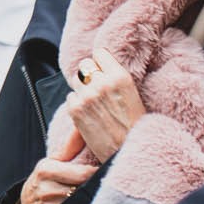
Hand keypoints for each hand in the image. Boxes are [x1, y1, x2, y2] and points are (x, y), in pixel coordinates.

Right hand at [20, 128, 96, 203]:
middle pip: (82, 190)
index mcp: (46, 170)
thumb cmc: (48, 178)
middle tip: (103, 186)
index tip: (106, 172)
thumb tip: (82, 129)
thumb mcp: (54, 161)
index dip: (97, 174)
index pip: (82, 173)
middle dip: (93, 189)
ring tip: (94, 199)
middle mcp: (44, 189)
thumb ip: (69, 148)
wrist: (29, 201)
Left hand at [65, 48, 142, 162]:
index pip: (99, 53)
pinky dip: (76, 103)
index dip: (99, 62)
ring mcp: (87, 96)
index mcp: (120, 77)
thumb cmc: (135, 125)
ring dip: (81, 88)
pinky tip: (88, 113)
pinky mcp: (75, 109)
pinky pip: (69, 97)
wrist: (127, 150)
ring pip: (74, 80)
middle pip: (84, 65)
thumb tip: (96, 66)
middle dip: (88, 74)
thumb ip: (113, 78)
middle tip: (97, 88)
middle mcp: (102, 83)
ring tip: (94, 102)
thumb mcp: (132, 94)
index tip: (102, 71)